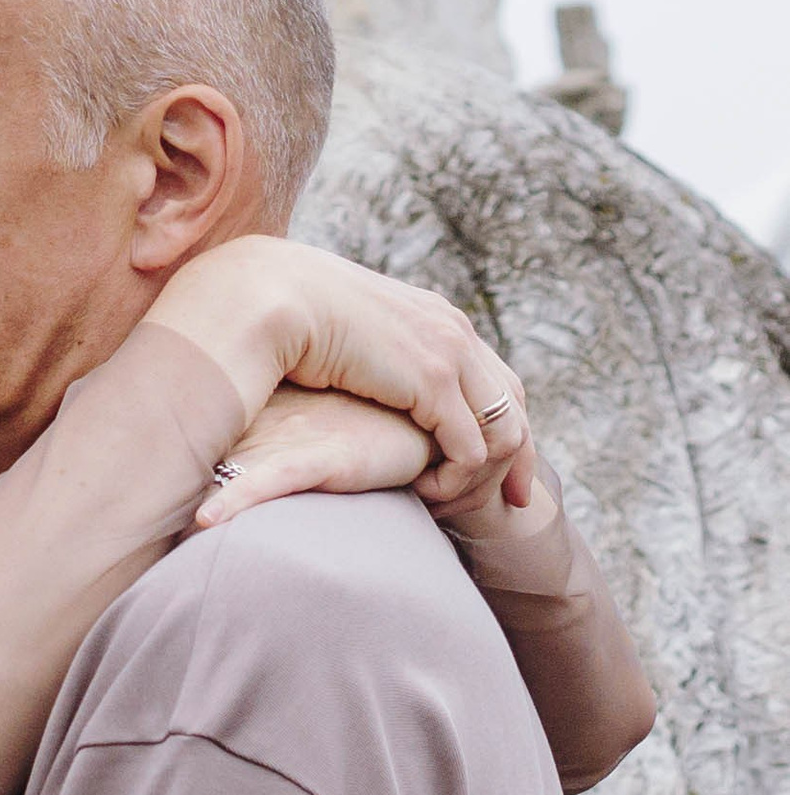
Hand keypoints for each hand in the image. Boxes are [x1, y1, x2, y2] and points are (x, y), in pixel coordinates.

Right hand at [147, 237, 530, 499]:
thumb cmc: (291, 318)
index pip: (497, 377)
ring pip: (503, 430)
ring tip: (447, 497)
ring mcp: (449, 354)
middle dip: (520, 456)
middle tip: (517, 500)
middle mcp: (456, 332)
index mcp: (438, 318)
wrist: (274, 294)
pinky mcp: (432, 382)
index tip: (505, 466)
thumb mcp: (350, 335)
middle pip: (516, 403)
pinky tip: (424, 491)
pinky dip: (455, 478)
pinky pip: (470, 448)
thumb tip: (363, 376)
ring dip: (481, 473)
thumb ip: (374, 355)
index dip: (506, 422)